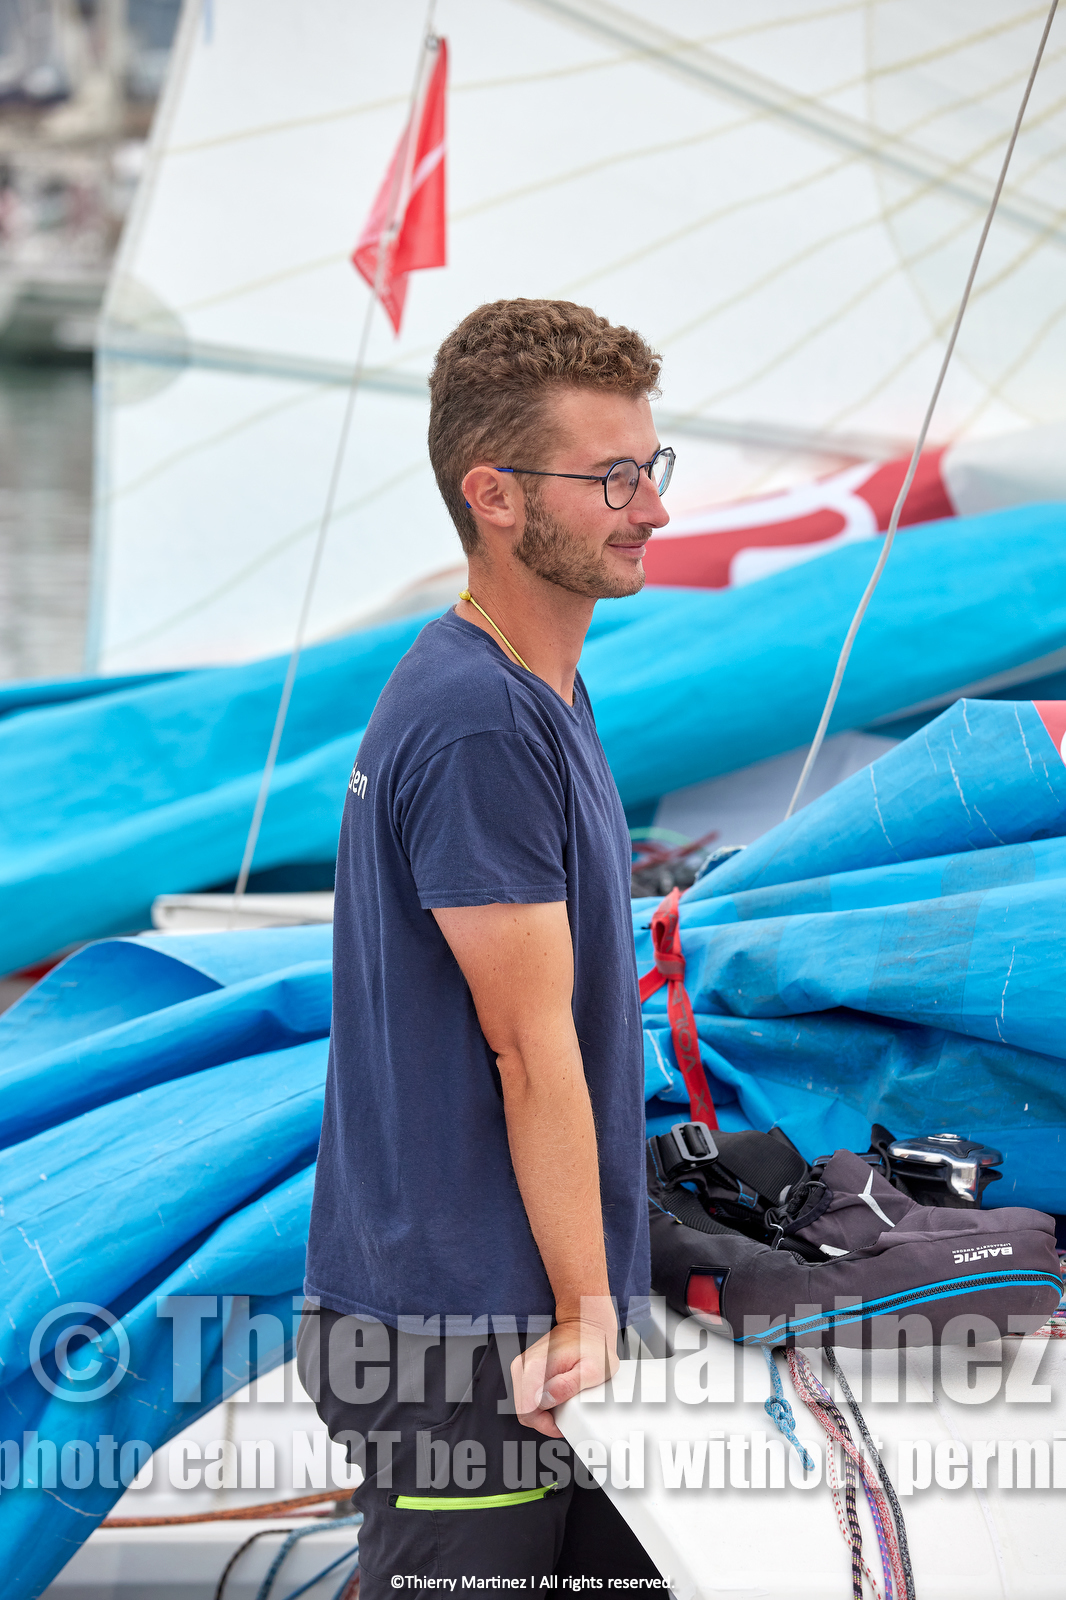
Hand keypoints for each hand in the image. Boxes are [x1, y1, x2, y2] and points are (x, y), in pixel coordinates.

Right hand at [510, 1315, 619, 1437]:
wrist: (585, 1324)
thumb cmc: (592, 1345)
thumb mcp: (592, 1369)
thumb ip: (569, 1386)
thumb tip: (547, 1399)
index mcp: (535, 1367)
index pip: (527, 1412)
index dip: (546, 1425)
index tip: (563, 1423)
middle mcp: (523, 1366)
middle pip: (525, 1412)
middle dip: (546, 1419)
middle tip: (568, 1412)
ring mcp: (522, 1367)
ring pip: (526, 1406)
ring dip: (544, 1411)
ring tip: (565, 1401)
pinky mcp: (526, 1369)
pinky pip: (529, 1397)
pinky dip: (543, 1402)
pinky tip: (558, 1394)